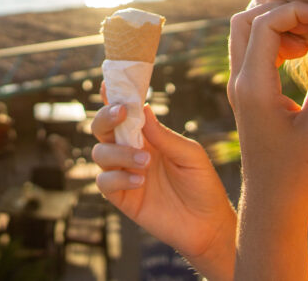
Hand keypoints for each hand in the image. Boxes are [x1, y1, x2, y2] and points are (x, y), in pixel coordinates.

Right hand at [91, 90, 236, 280]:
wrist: (208, 225)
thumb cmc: (203, 184)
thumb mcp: (190, 154)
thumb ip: (164, 136)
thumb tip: (143, 109)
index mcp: (148, 136)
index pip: (124, 112)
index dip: (113, 96)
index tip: (108, 83)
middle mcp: (131, 151)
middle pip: (102, 128)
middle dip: (106, 117)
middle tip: (122, 113)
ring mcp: (124, 173)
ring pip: (100, 153)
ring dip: (119, 152)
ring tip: (145, 162)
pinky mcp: (122, 197)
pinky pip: (105, 181)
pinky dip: (118, 177)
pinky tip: (140, 181)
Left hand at [227, 1, 307, 278]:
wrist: (273, 202)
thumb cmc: (298, 171)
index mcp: (253, 86)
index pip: (264, 25)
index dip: (296, 10)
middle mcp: (239, 81)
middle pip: (245, 21)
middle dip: (281, 11)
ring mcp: (239, 87)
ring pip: (246, 34)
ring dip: (277, 26)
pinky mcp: (246, 94)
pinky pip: (252, 52)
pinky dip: (275, 42)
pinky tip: (302, 54)